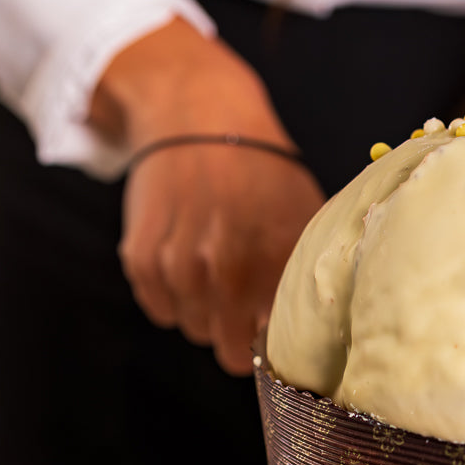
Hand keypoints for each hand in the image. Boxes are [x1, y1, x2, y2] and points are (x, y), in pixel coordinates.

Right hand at [90, 19, 324, 373]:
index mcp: (273, 260)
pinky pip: (159, 310)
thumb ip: (313, 273)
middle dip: (238, 335)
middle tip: (245, 306)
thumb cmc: (264, 170)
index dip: (275, 346)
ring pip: (193, 329)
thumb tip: (324, 328)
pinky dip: (171, 298)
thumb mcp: (308, 215)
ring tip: (216, 276)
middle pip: (227, 348)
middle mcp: (223, 267)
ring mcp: (178, 264)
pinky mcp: (140, 257)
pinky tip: (186, 266)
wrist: (199, 116)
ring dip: (205, 314)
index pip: (273, 345)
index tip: (277, 334)